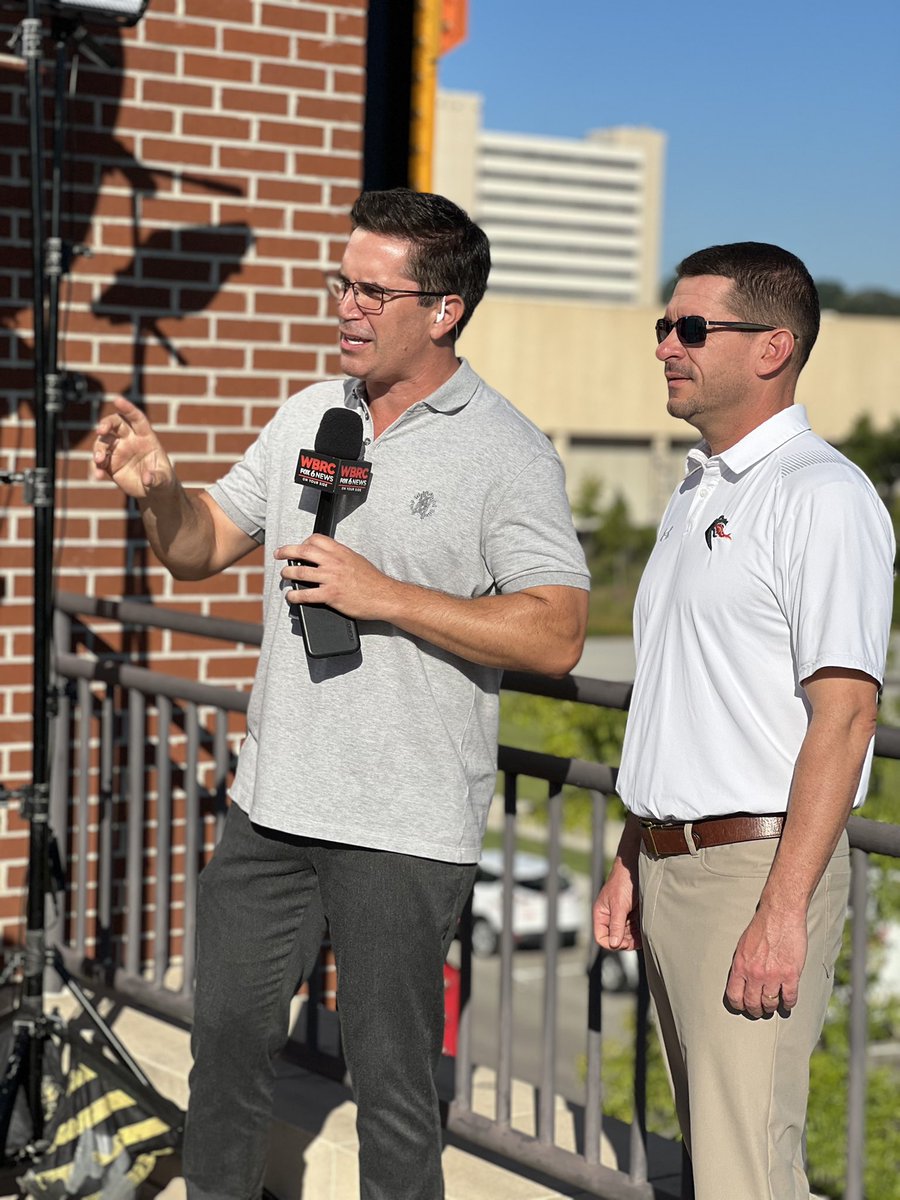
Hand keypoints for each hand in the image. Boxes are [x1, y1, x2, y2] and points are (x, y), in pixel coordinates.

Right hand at [93, 396, 174, 497]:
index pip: (136, 418)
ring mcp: (119, 451)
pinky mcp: (110, 464)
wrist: (154, 492)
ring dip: (98, 449)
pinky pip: (99, 462)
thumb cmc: (162, 480)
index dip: (128, 408)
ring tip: (99, 460)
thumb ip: (157, 478)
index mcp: (146, 437)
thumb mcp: (164, 480)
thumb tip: (147, 479)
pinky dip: (96, 467)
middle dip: (106, 424)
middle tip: (101, 431)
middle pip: (115, 424)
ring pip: (103, 442)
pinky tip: (98, 476)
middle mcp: (130, 440)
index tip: (117, 400)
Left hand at [277, 535, 399, 621]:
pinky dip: (294, 595)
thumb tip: (328, 558)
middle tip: (279, 554)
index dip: (304, 542)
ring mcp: (331, 578)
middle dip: (286, 551)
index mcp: (341, 552)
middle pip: (303, 551)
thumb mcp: (357, 561)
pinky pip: (306, 594)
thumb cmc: (374, 581)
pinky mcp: (331, 595)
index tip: (299, 547)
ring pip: (300, 572)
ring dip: (288, 573)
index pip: (316, 539)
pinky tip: (291, 596)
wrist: (384, 596)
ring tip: (284, 575)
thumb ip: (341, 557)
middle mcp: (334, 562)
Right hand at [593, 865, 641, 951]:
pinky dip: (639, 932)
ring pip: (626, 935)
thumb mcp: (619, 905)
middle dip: (625, 941)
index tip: (624, 942)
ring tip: (642, 935)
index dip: (612, 943)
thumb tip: (614, 944)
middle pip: (615, 938)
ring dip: (634, 938)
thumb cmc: (623, 882)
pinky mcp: (632, 913)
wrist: (636, 867)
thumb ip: (616, 925)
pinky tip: (645, 930)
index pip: (601, 937)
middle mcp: (610, 916)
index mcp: (601, 914)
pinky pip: (634, 929)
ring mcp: (622, 915)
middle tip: (636, 940)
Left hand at [724, 908, 806, 1017]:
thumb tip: (740, 982)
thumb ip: (742, 965)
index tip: (743, 1008)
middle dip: (756, 1011)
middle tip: (759, 1011)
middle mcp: (755, 974)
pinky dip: (788, 1004)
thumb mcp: (743, 946)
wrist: (781, 914)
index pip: (734, 996)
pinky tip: (787, 1003)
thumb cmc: (762, 927)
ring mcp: (773, 975)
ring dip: (772, 1007)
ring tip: (773, 1006)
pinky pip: (789, 998)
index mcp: (740, 966)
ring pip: (770, 1003)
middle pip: (752, 1004)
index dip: (739, 1006)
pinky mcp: (791, 974)